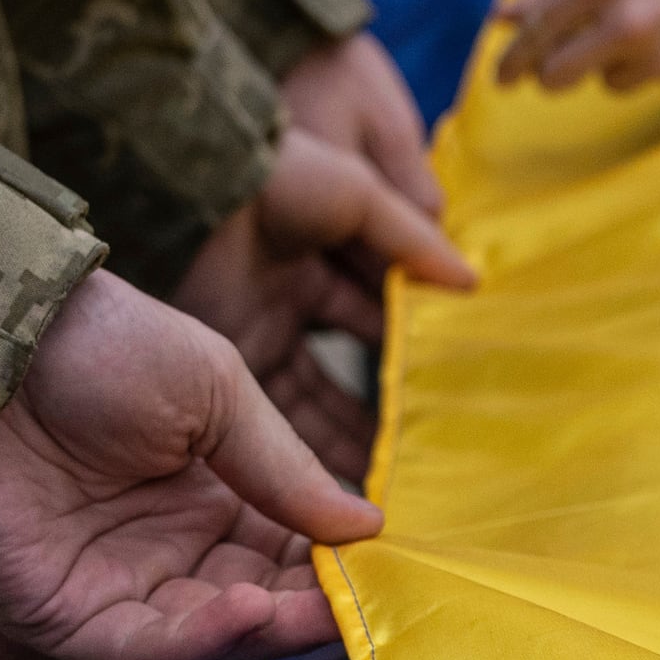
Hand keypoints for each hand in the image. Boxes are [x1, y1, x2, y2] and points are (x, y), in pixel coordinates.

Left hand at [0, 270, 383, 659]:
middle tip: (374, 616)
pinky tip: (251, 612)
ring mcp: (120, 593)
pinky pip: (146, 648)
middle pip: (264, 612)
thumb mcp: (216, 390)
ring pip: (214, 640)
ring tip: (321, 614)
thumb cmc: (97, 344)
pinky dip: (201, 639)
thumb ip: (285, 466)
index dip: (342, 571)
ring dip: (270, 632)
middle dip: (317, 617)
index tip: (395, 576)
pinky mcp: (65, 619)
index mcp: (215, 501)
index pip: (295, 559)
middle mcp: (173, 557)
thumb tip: (371, 529)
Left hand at [180, 43, 475, 480]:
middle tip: (437, 440)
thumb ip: (414, 239)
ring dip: (356, 434)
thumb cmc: (273, 181)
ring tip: (406, 473)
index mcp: (320, 252)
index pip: (377, 306)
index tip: (455, 377)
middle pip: (348, 362)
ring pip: (317, 398)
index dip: (412, 338)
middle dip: (387, 400)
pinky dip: (316, 449)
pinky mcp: (230, 371)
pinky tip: (356, 478)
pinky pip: (282, 419)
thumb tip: (473, 282)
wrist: (187, 193)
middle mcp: (287, 300)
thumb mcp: (358, 195)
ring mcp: (257, 336)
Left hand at [491, 0, 659, 97]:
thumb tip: (506, 16)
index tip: (502, 75)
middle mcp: (625, 24)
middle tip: (561, 64)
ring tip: (654, 22)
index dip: (513, 59)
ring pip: (611, 82)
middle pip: (559, 78)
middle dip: (555, 71)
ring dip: (618, 62)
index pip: (534, 34)